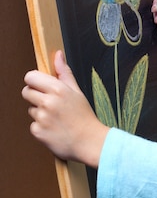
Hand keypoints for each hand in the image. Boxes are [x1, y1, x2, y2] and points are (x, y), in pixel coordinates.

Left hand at [23, 51, 108, 166]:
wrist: (89, 142)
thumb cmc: (84, 117)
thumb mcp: (77, 91)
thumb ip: (64, 72)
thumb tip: (58, 55)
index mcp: (58, 89)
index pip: (30, 77)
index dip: (34, 80)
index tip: (40, 85)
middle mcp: (48, 102)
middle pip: (26, 92)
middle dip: (35, 95)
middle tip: (49, 102)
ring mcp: (42, 118)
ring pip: (30, 109)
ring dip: (39, 112)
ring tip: (56, 118)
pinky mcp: (38, 132)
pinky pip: (33, 125)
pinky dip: (41, 127)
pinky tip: (54, 128)